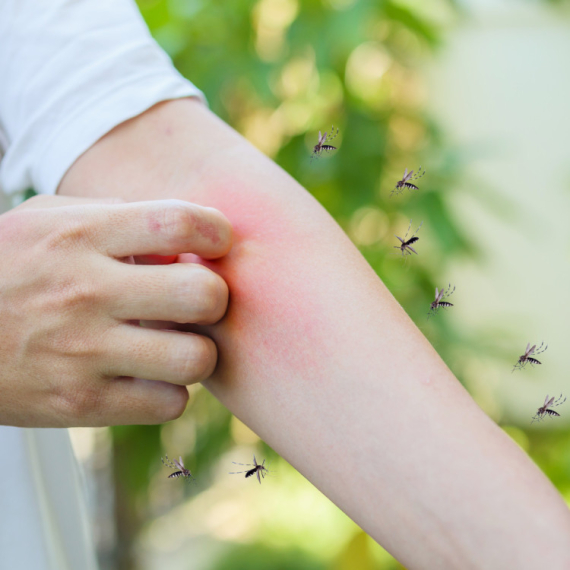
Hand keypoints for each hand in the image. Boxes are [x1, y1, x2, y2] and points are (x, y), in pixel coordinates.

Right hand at [0, 194, 231, 426]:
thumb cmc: (7, 267)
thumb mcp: (47, 221)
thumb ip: (116, 217)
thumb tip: (184, 237)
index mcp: (81, 235)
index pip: (178, 221)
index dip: (216, 230)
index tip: (216, 242)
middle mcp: (86, 292)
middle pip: (202, 295)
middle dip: (214, 297)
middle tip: (196, 301)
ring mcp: (83, 352)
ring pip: (195, 359)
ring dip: (197, 352)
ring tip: (174, 343)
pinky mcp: (80, 404)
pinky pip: (169, 403)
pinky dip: (169, 392)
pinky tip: (147, 376)